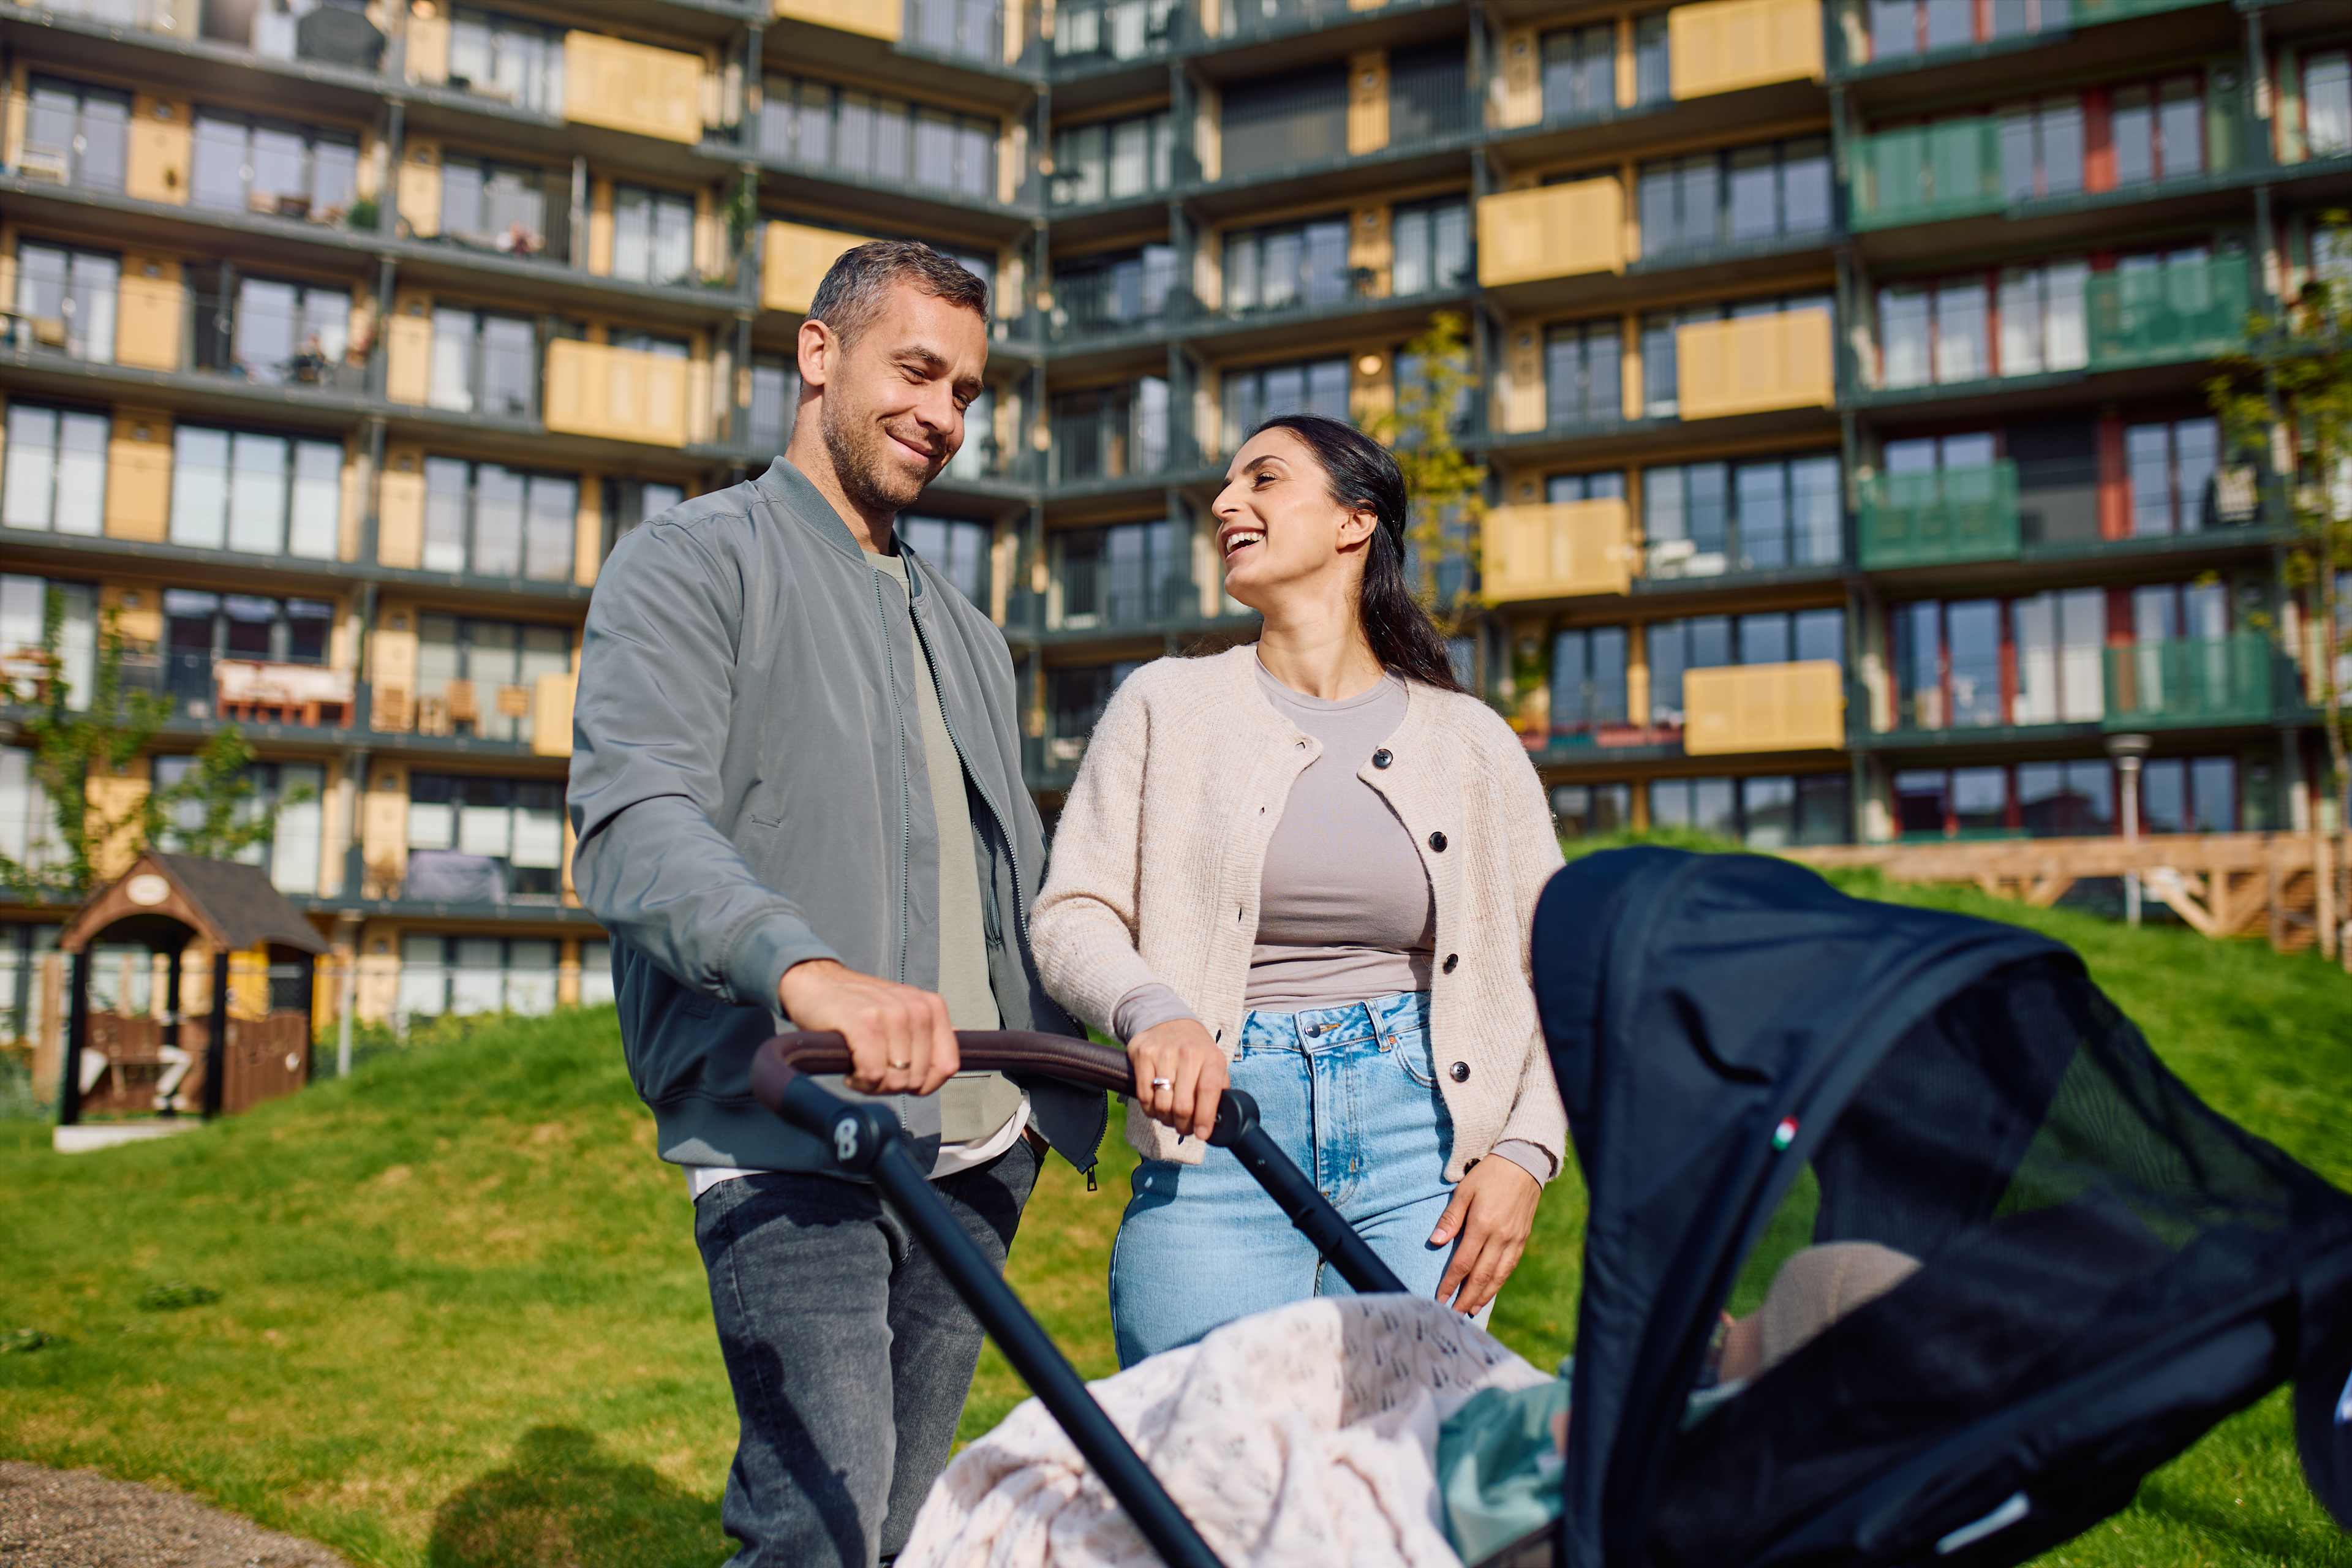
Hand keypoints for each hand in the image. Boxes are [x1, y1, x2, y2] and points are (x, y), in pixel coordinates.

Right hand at [778, 959, 958, 1097]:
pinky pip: (873, 1074)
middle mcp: (916, 1008)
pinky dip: (859, 1081)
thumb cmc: (858, 1007)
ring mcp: (891, 1014)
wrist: (816, 983)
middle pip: (918, 1078)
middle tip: (872, 1071)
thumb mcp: (901, 1015)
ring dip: (873, 1084)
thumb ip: (925, 1038)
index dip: (925, 1084)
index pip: (948, 1065)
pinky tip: (850, 1069)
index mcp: (932, 1007)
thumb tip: (948, 1066)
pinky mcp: (864, 1023)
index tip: (901, 1079)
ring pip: (896, 1080)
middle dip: (893, 1085)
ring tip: (859, 1067)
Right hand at [1126, 1018, 1227, 1141]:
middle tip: (1184, 1128)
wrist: (1167, 1020)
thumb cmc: (1195, 1051)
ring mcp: (1163, 1053)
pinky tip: (1156, 1108)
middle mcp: (1187, 1054)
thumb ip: (1218, 1088)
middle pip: (1182, 1105)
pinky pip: (1143, 1095)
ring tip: (1169, 1118)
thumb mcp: (1214, 1063)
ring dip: (1165, 1119)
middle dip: (1183, 1125)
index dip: (1204, 1118)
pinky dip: (1150, 1110)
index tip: (1201, 1134)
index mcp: (1211, 1058)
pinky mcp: (1142, 1055)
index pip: (1208, 1091)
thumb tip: (1221, 1119)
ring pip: (1161, 1104)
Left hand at [1429, 1156, 1540, 1315]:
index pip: (1462, 1263)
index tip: (1439, 1298)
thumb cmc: (1489, 1174)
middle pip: (1481, 1276)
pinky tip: (1490, 1291)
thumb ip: (1450, 1218)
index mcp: (1482, 1225)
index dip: (1450, 1283)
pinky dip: (1499, 1283)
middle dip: (1466, 1297)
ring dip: (1483, 1296)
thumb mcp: (1464, 1190)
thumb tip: (1436, 1242)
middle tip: (1453, 1314)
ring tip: (1470, 1310)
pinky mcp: (1523, 1239)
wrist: (1524, 1163)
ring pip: (1498, 1276)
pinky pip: (1510, 1267)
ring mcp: (1514, 1240)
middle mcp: (1500, 1237)